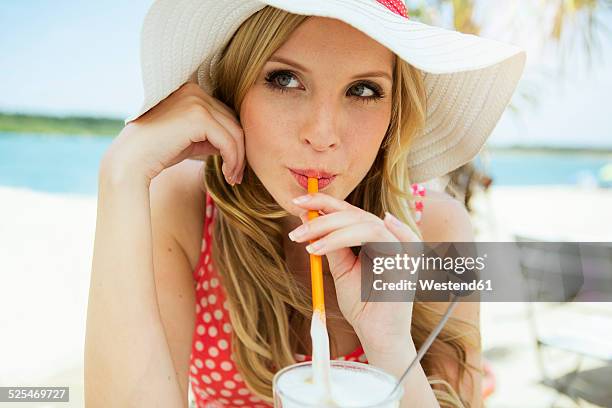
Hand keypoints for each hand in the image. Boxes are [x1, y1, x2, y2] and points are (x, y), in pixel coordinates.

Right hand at [101, 82, 245, 184]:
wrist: (131, 161)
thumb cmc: (158, 153)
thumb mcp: (190, 139)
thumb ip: (211, 136)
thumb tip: (238, 143)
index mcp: (192, 91)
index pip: (226, 116)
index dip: (234, 141)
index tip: (234, 166)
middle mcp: (195, 91)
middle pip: (234, 122)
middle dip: (240, 151)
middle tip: (238, 176)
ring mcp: (196, 101)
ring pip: (235, 132)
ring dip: (239, 158)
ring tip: (234, 178)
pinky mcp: (198, 117)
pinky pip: (228, 141)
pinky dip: (233, 160)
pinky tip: (228, 174)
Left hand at [289, 192, 420, 353]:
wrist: (376, 334)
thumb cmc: (362, 304)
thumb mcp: (342, 269)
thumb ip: (331, 245)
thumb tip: (308, 218)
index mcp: (374, 237)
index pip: (349, 212)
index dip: (324, 203)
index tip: (297, 201)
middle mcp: (389, 237)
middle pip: (356, 215)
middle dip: (323, 218)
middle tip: (297, 231)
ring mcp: (400, 248)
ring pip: (367, 224)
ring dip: (334, 231)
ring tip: (310, 246)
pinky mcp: (406, 262)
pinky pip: (387, 238)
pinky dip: (365, 233)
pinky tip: (347, 233)